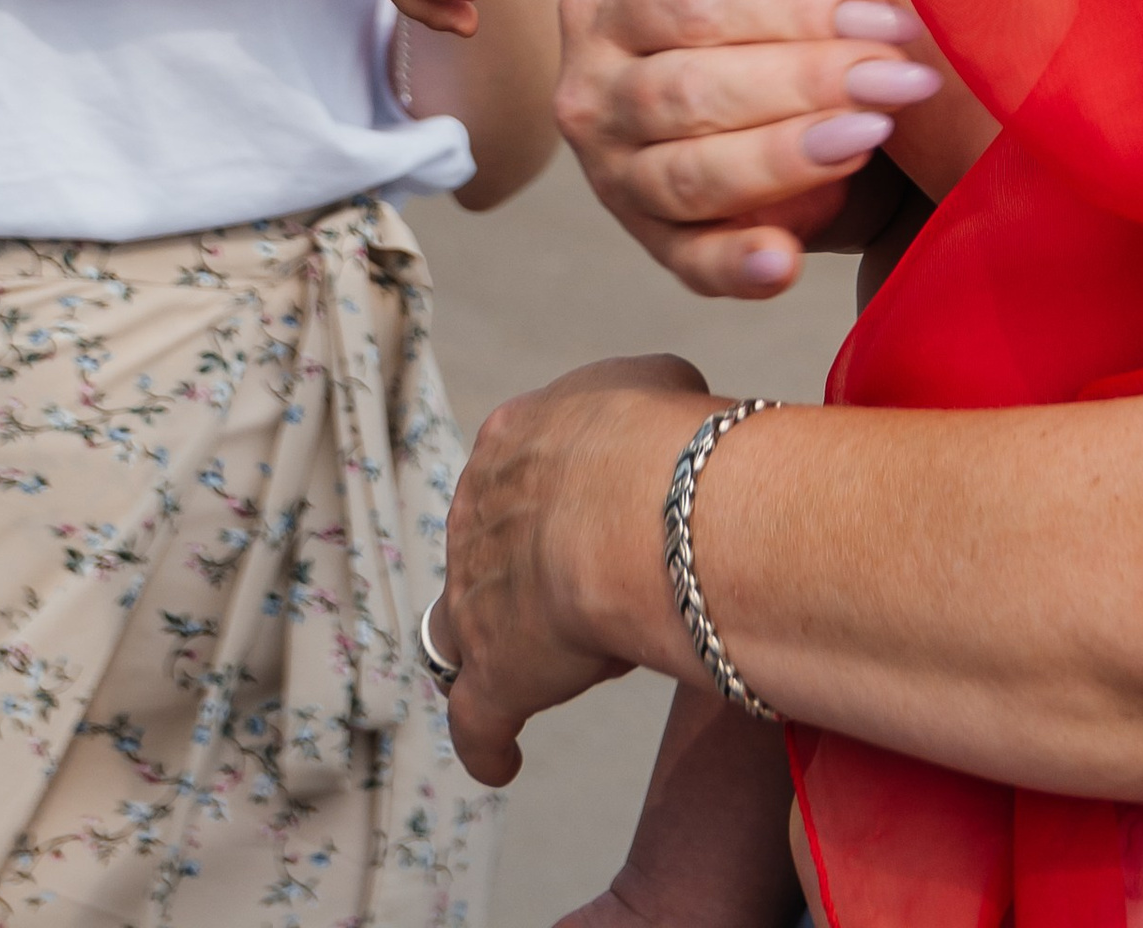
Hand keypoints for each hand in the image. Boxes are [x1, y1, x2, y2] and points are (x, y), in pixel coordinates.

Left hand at [435, 353, 712, 790]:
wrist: (634, 507)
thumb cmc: (657, 438)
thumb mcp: (658, 382)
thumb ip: (649, 404)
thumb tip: (671, 424)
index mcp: (512, 439)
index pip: (526, 469)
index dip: (567, 493)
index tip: (610, 508)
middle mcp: (477, 516)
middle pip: (497, 546)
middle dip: (539, 565)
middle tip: (604, 577)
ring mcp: (474, 599)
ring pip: (471, 625)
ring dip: (510, 640)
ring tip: (566, 653)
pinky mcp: (492, 677)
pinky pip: (476, 722)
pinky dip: (488, 744)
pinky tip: (503, 759)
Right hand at [554, 0, 937, 300]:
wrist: (764, 69)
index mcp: (606, 0)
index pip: (695, 6)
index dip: (797, 10)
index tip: (888, 20)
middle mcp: (591, 92)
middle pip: (694, 92)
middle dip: (809, 84)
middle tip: (902, 81)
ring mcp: (615, 176)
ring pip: (691, 177)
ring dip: (785, 161)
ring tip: (870, 137)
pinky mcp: (655, 243)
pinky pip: (690, 263)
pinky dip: (737, 267)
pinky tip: (787, 264)